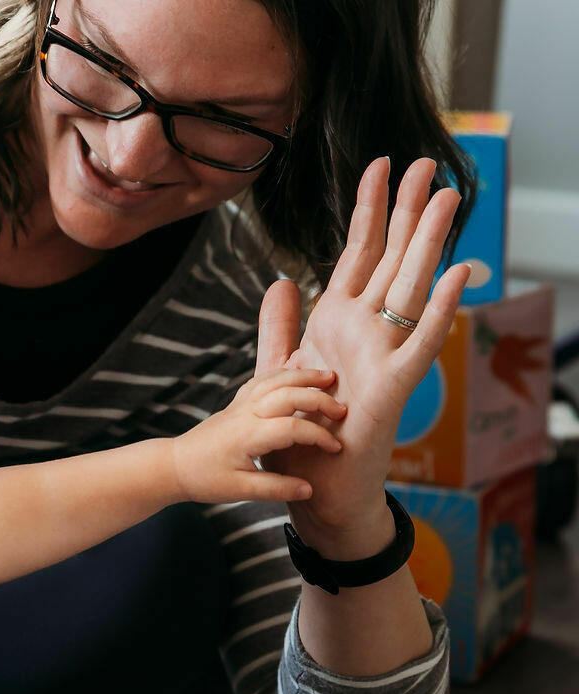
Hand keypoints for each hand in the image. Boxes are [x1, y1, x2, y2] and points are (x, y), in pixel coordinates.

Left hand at [170, 366, 346, 504]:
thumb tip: (309, 490)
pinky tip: (297, 375)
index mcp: (248, 435)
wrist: (175, 466)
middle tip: (341, 408)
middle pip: (287, 394)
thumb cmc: (205, 479)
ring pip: (275, 380)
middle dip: (318, 398)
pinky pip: (262, 380)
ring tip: (328, 377)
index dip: (319, 437)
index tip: (335, 449)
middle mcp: (245, 414)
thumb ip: (276, 488)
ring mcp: (240, 405)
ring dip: (303, 376)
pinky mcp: (236, 403)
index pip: (293, 427)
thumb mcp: (240, 490)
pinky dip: (282, 373)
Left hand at [255, 157, 470, 553]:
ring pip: (411, 289)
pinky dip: (440, 312)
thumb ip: (279, 327)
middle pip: (391, 259)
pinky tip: (458, 275)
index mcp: (337, 322)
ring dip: (429, 244)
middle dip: (407, 211)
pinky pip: (422, 344)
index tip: (378, 165)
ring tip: (447, 198)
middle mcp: (365, 331)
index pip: (356, 254)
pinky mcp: (395, 388)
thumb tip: (281, 281)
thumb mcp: (279, 370)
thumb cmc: (301, 432)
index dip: (368, 210)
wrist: (313, 486)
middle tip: (427, 163)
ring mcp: (384, 355)